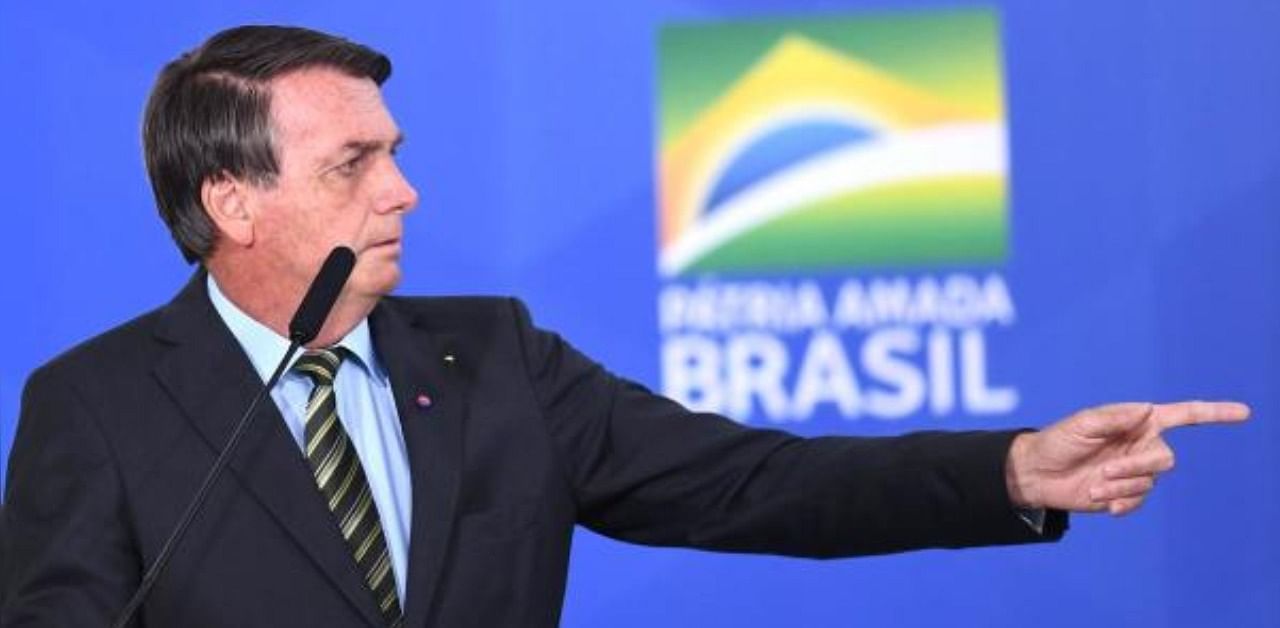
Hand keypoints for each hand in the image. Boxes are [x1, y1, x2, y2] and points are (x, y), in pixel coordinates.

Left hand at [1005, 401, 1249, 514]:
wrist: (1037, 473)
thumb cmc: (1057, 441)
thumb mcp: (1082, 423)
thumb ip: (1114, 417)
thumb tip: (1145, 410)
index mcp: (1138, 422)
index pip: (1183, 416)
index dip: (1213, 413)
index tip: (1243, 412)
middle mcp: (1142, 445)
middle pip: (1164, 459)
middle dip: (1135, 467)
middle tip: (1104, 471)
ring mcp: (1135, 471)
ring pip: (1149, 483)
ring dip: (1120, 486)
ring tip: (1093, 484)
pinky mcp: (1125, 493)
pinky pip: (1137, 502)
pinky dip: (1120, 503)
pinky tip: (1101, 501)